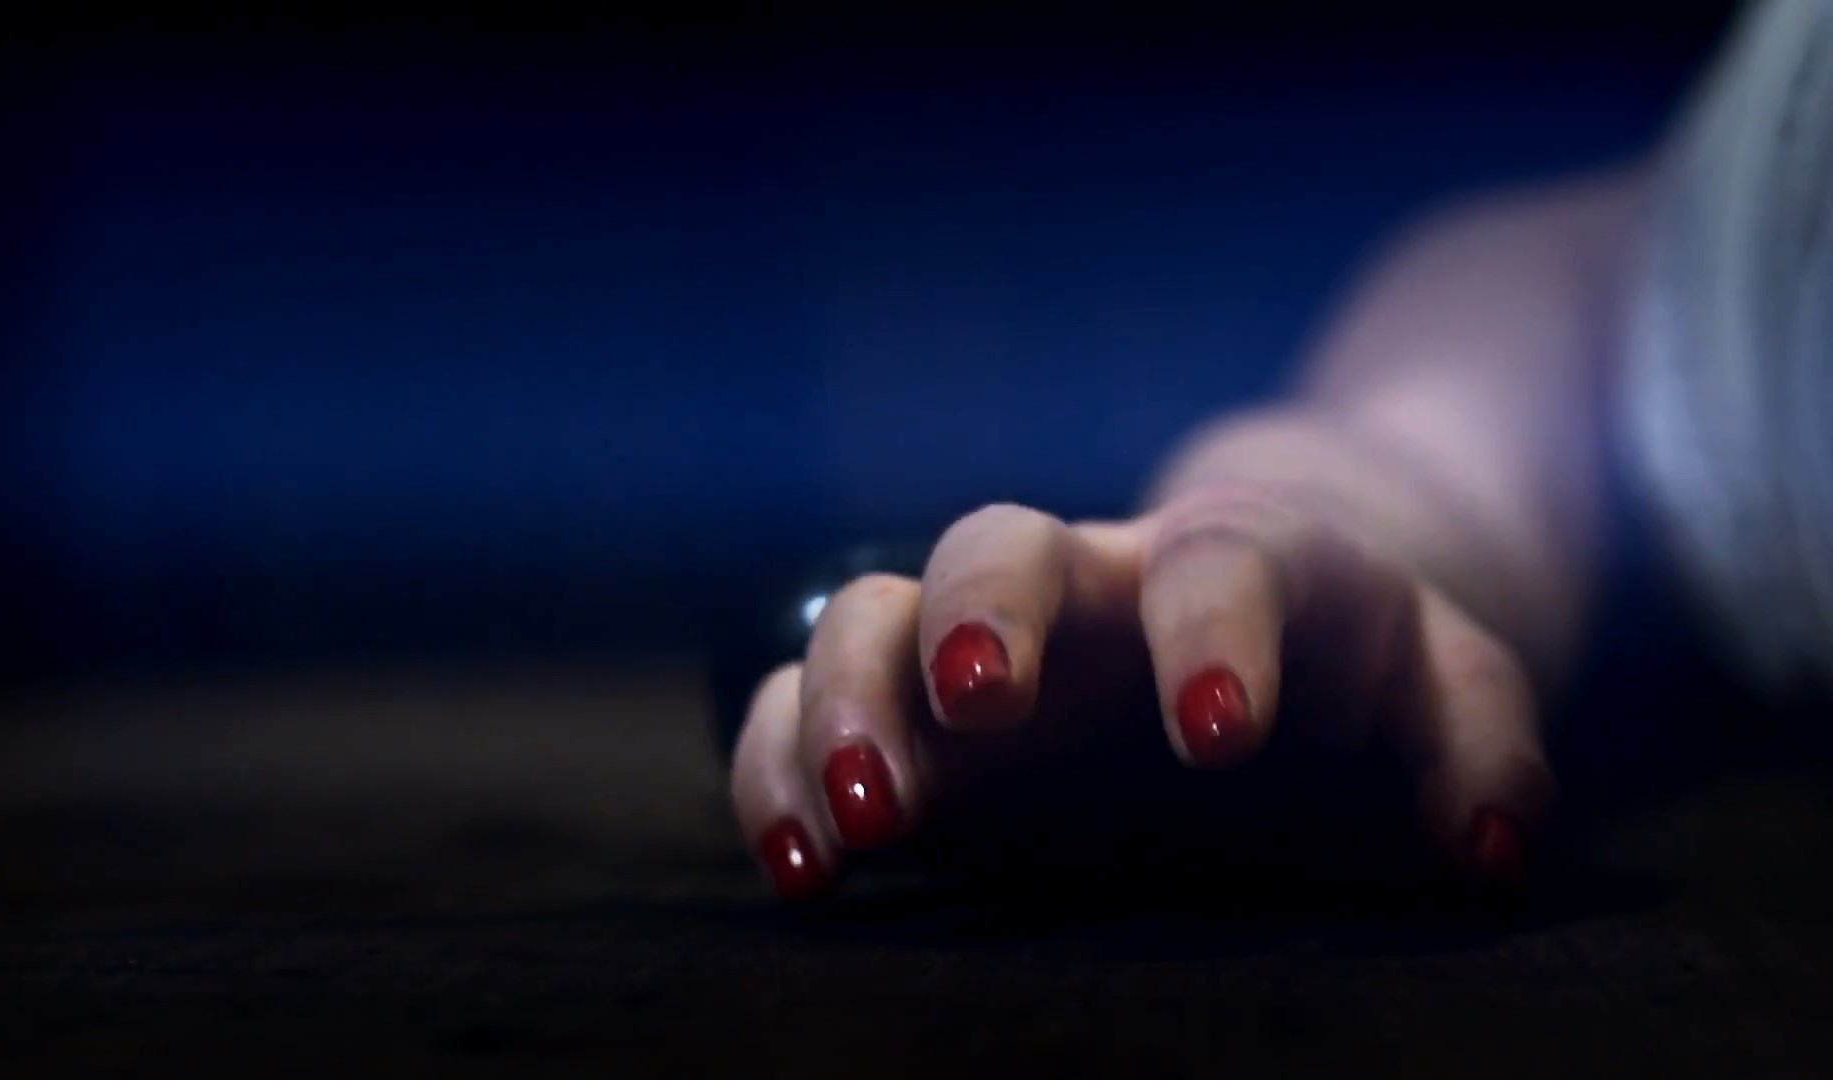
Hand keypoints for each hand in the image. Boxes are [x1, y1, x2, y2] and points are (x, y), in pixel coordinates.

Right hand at [728, 458, 1556, 902]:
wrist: (1256, 614)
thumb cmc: (1352, 663)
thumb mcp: (1443, 685)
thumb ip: (1478, 742)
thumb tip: (1490, 843)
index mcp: (1224, 562)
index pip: (1213, 564)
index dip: (1212, 631)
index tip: (1217, 736)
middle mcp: (1079, 586)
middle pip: (994, 543)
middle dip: (979, 618)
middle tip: (983, 712)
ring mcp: (975, 646)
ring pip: (865, 617)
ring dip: (840, 704)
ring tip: (856, 829)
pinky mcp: (903, 717)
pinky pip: (795, 709)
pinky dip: (777, 770)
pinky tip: (804, 870)